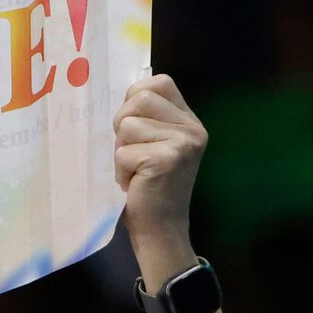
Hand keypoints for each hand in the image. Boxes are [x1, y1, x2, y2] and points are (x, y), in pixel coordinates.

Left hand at [114, 76, 207, 288]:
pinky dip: (120, 170)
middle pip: (139, 98)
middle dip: (123, 125)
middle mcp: (192, 129)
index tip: (134, 127)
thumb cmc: (150, 186)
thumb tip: (126, 92)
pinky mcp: (166, 159)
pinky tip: (135, 184)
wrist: (161, 229)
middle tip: (131, 153)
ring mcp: (182, 143)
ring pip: (127, 125)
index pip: (159, 83)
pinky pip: (123, 151)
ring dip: (121, 150)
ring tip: (134, 170)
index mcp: (190, 121)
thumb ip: (148, 117)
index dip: (135, 98)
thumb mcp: (155, 143)